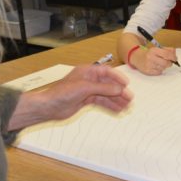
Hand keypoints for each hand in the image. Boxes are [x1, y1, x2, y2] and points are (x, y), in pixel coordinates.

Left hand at [8, 64, 132, 129]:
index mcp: (87, 71)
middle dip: (119, 91)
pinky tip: (117, 110)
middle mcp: (88, 79)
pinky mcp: (85, 100)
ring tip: (126, 107)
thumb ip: (104, 88)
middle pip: (108, 84)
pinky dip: (109, 106)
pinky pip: (101, 102)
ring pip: (105, 94)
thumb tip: (119, 88)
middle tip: (130, 99)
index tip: (127, 85)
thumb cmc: (62, 93)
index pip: (106, 72)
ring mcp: (87, 90)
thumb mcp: (85, 88)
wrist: (49, 106)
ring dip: (116, 100)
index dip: (117, 77)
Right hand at [131, 46, 177, 75]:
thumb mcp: (157, 48)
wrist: (137, 57)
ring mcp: (149, 65)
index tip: (175, 58)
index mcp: (153, 50)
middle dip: (169, 63)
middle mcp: (150, 57)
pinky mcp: (148, 71)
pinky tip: (156, 66)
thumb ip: (167, 50)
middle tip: (169, 62)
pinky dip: (159, 70)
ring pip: (163, 68)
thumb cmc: (149, 53)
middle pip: (166, 63)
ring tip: (160, 63)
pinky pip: (159, 72)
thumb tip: (174, 55)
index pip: (167, 54)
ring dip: (164, 66)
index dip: (173, 57)